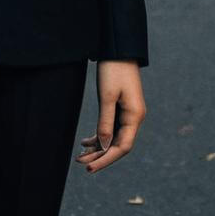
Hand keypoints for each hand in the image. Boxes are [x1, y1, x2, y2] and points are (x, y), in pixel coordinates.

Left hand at [75, 59, 145, 173]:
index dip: (105, 159)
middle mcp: (134, 117)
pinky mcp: (122, 107)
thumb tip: (104, 147)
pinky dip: (100, 135)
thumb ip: (105, 122)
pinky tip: (86, 140)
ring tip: (80, 154)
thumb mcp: (107, 96)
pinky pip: (112, 127)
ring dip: (98, 146)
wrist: (119, 48)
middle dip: (99, 155)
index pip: (122, 147)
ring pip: (113, 137)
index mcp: (135, 116)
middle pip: (117, 144)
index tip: (90, 167)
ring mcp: (129, 112)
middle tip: (80, 162)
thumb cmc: (113, 70)